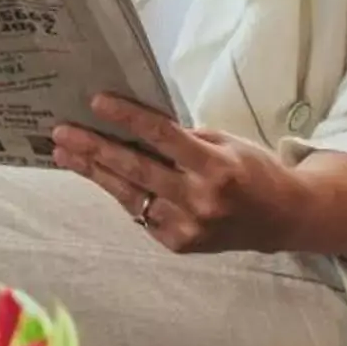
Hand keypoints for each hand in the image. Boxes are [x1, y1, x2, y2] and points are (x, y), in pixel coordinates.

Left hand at [51, 94, 310, 255]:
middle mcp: (200, 200)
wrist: (284, 219)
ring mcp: (188, 226)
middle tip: (62, 132)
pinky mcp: (179, 244)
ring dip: (94, 172)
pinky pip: (141, 213)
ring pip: (130, 194)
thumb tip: (133, 125)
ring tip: (64, 153)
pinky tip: (99, 175)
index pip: (162, 137)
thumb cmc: (252, 171)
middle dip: (94, 148)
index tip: (96, 102)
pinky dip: (121, 193)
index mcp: (216, 167)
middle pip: (136, 169)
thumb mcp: (225, 143)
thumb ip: (183, 139)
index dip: (127, 118)